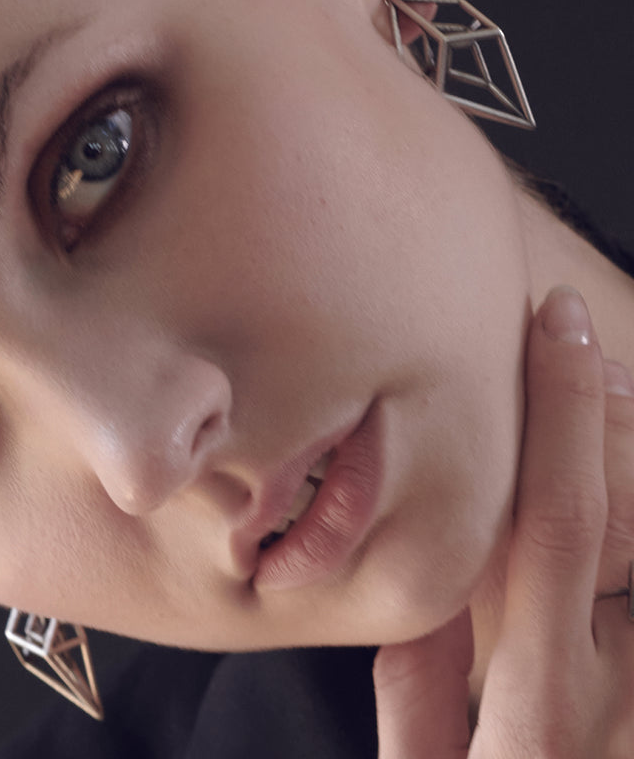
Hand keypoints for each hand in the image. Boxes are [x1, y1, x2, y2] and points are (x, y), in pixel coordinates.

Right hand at [373, 286, 633, 757]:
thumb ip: (422, 676)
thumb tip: (419, 575)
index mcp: (540, 705)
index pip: (550, 521)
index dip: (556, 413)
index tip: (558, 328)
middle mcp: (620, 703)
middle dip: (616, 418)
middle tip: (593, 350)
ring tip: (617, 397)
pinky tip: (625, 476)